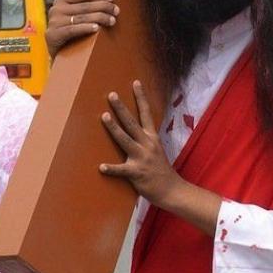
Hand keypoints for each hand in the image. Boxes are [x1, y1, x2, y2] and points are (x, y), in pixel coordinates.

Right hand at [46, 0, 119, 59]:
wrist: (54, 57)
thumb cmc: (69, 37)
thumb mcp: (75, 19)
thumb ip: (86, 10)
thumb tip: (110, 4)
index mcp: (61, 1)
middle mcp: (56, 9)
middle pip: (85, 6)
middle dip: (103, 7)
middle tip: (116, 11)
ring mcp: (53, 22)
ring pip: (81, 17)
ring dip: (99, 18)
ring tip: (111, 21)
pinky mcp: (52, 35)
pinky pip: (72, 30)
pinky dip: (85, 28)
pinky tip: (96, 28)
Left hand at [99, 81, 182, 206]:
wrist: (171, 190)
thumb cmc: (160, 170)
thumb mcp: (156, 150)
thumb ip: (144, 139)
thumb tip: (133, 128)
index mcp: (152, 138)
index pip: (146, 113)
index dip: (140, 97)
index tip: (135, 82)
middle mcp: (147, 144)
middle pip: (132, 122)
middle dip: (121, 108)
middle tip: (111, 95)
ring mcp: (142, 158)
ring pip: (125, 139)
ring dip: (114, 128)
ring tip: (104, 117)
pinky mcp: (136, 173)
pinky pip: (121, 170)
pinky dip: (111, 168)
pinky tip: (101, 167)